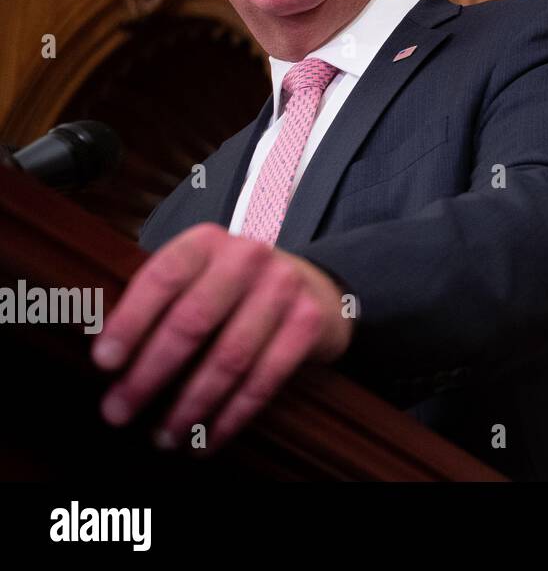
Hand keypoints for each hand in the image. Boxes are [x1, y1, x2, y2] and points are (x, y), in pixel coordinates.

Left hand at [92, 222, 352, 452]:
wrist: (314, 286)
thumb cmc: (235, 289)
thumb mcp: (197, 275)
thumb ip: (156, 302)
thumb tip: (101, 354)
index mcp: (208, 242)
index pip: (161, 278)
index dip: (130, 321)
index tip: (103, 363)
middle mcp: (248, 258)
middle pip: (192, 323)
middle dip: (150, 375)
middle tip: (119, 412)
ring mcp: (284, 288)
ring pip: (230, 357)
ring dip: (191, 405)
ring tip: (163, 436)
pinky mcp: (309, 323)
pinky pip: (266, 378)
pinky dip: (233, 415)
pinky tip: (208, 438)